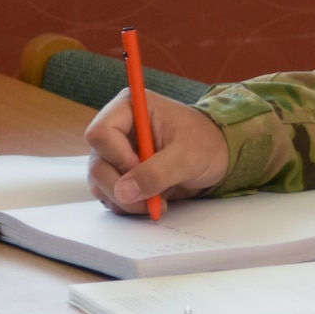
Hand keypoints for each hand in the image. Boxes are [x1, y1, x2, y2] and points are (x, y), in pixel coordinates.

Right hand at [85, 91, 230, 212]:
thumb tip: (123, 192)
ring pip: (99, 184)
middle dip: (122, 188)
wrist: (217, 155)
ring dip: (126, 201)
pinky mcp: (119, 173)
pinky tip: (152, 199)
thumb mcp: (186, 157)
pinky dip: (129, 205)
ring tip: (158, 199)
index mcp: (129, 108)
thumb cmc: (205, 143)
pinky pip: (110, 196)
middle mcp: (116, 129)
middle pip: (97, 164)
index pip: (100, 134)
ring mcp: (115, 153)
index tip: (142, 169)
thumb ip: (156, 173)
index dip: (118, 158)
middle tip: (152, 199)